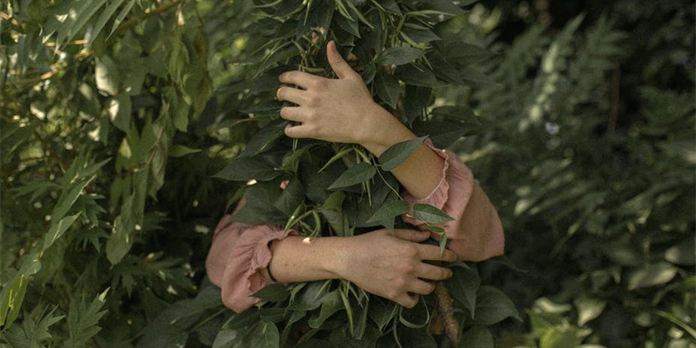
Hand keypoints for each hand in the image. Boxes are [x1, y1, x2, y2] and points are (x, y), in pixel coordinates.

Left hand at [277, 41, 406, 149]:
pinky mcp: (312, 131)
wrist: (367, 123)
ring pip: (284, 112)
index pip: (293, 76)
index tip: (282, 79)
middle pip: (284, 93)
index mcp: (318, 83)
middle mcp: (311, 98)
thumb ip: (337, 61)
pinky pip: (291, 131)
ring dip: (285, 111)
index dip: (285, 77)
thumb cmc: (361, 99)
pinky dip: (289, 130)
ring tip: (289, 112)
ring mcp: (310, 115)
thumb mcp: (351, 76)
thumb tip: (330, 43)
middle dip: (281, 94)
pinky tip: (292, 128)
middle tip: (282, 96)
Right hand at [332, 229, 456, 307]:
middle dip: (446, 272)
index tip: (454, 257)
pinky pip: (412, 301)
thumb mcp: (390, 232)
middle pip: (438, 273)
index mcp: (412, 250)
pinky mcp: (394, 294)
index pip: (440, 254)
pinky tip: (413, 293)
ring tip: (429, 282)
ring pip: (428, 289)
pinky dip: (415, 298)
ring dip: (431, 285)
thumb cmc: (369, 242)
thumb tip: (428, 235)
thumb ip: (412, 235)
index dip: (450, 256)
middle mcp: (411, 267)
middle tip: (447, 272)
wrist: (349, 258)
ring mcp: (403, 283)